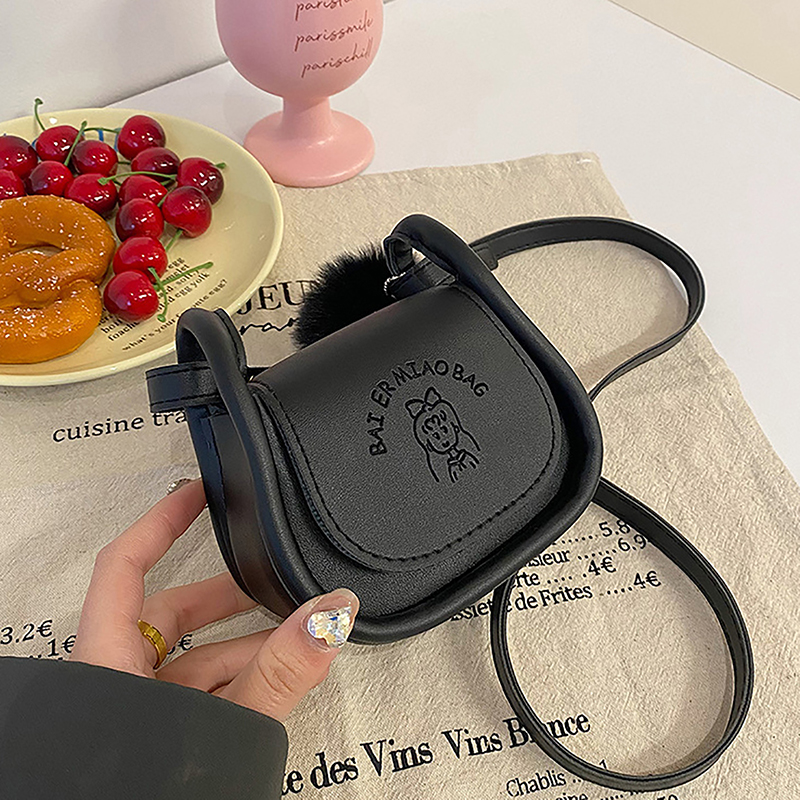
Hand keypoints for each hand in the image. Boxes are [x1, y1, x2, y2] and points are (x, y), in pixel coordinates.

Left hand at [70, 479, 357, 721]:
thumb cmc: (137, 792)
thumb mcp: (222, 726)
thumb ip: (279, 670)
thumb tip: (331, 610)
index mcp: (108, 665)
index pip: (123, 566)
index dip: (160, 522)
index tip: (196, 490)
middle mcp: (116, 683)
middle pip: (168, 612)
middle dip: (227, 594)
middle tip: (273, 573)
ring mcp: (136, 715)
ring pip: (191, 660)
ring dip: (246, 645)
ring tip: (299, 632)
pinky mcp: (156, 742)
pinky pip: (200, 695)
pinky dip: (240, 681)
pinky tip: (279, 679)